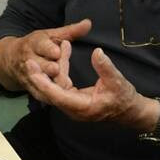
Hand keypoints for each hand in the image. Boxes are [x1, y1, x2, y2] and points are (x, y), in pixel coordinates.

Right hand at [0, 20, 91, 92]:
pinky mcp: (30, 88)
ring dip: (50, 84)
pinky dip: (50, 96)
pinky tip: (63, 96)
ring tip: (63, 85)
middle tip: (56, 69)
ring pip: (39, 81)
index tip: (56, 52)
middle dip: (47, 67)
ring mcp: (29, 75)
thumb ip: (71, 31)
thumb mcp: (51, 35)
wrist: (11, 59)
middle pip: (39, 65)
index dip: (48, 49)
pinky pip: (39, 94)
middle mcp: (30, 60)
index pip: (40, 46)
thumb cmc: (37, 45)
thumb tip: (88, 23)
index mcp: (35, 44)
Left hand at [23, 41, 144, 124]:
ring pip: (56, 86)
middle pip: (51, 92)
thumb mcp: (118, 81)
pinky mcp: (75, 99)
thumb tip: (97, 52)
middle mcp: (73, 108)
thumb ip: (106, 68)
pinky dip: (61, 70)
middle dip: (40, 76)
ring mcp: (73, 105)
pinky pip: (62, 84)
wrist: (130, 111)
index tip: (32, 70)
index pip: (56, 95)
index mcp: (81, 107)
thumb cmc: (124, 98)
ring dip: (53, 68)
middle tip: (29, 60)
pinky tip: (63, 55)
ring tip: (53, 48)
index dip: (43, 82)